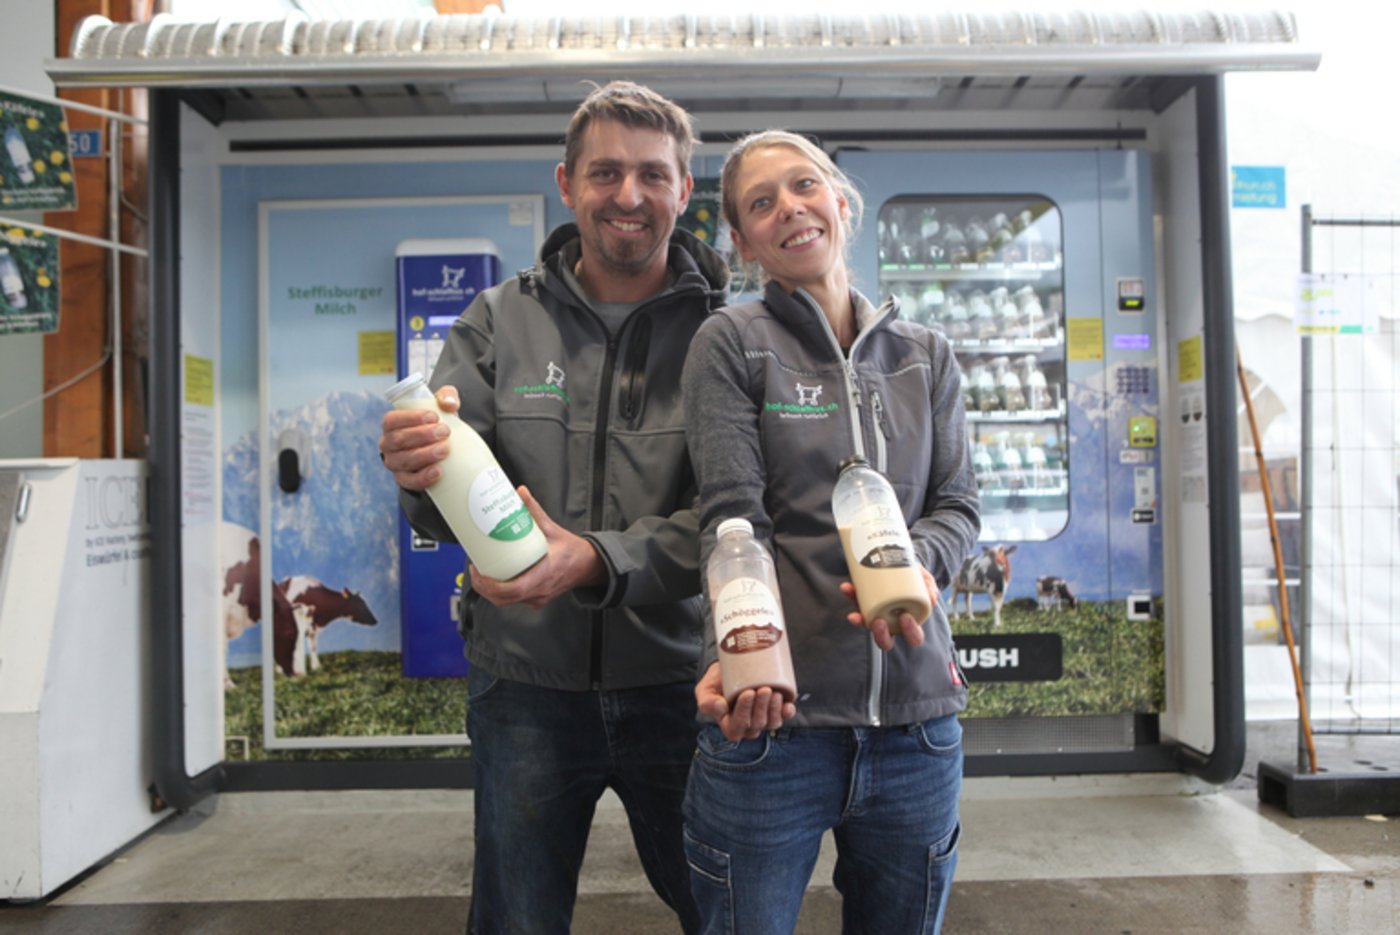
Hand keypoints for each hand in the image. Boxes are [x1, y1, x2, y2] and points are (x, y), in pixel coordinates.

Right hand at [378, 386, 460, 490]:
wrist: (444, 449)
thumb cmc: (438, 423)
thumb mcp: (442, 406)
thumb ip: (447, 396)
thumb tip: (448, 404)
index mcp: (391, 425)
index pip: (391, 421)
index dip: (410, 418)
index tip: (434, 417)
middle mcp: (388, 444)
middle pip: (399, 440)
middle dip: (422, 435)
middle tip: (444, 432)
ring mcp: (394, 463)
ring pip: (404, 460)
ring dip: (425, 455)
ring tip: (445, 449)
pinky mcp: (404, 479)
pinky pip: (409, 481)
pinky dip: (423, 478)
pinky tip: (438, 472)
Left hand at [470, 486, 607, 608]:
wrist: (588, 566)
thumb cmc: (573, 551)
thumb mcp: (552, 528)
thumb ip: (534, 511)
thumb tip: (520, 493)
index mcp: (544, 573)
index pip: (513, 589)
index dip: (491, 584)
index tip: (479, 571)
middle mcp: (540, 589)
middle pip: (503, 599)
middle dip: (483, 587)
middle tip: (475, 570)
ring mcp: (538, 597)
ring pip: (506, 602)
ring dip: (490, 591)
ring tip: (480, 573)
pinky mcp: (536, 599)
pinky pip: (514, 600)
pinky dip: (501, 592)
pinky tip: (495, 578)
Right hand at [695, 662, 795, 741]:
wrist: (731, 672)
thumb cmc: (716, 684)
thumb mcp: (704, 691)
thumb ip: (706, 701)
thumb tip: (721, 707)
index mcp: (730, 726)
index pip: (738, 725)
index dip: (744, 710)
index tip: (748, 692)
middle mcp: (748, 728)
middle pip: (757, 723)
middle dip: (761, 706)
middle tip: (764, 689)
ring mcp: (763, 721)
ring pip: (771, 723)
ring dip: (774, 709)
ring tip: (774, 692)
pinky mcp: (776, 713)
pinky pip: (783, 717)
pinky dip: (787, 712)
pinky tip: (788, 704)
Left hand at [841, 565, 939, 651]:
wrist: (901, 563)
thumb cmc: (916, 580)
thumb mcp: (926, 582)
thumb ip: (930, 588)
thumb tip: (932, 598)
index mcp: (911, 624)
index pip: (913, 637)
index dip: (910, 632)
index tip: (905, 617)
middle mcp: (892, 624)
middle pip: (885, 640)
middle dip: (880, 634)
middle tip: (878, 622)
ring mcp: (876, 614)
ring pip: (866, 623)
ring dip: (859, 619)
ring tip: (855, 612)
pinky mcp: (864, 602)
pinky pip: (856, 602)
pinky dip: (851, 594)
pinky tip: (847, 587)